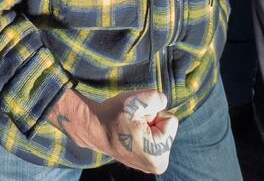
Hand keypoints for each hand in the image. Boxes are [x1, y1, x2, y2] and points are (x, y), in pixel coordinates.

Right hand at [49, 88, 178, 174]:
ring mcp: (151, 164)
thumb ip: (158, 98)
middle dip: (152, 120)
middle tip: (132, 122)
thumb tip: (163, 103)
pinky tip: (129, 133)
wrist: (93, 126)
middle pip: (167, 127)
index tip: (136, 119)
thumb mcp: (136, 100)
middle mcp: (158, 165)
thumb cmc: (113, 115)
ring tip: (130, 128)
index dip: (153, 114)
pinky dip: (143, 131)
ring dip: (147, 125)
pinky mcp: (145, 160)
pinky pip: (153, 137)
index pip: (170, 120)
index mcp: (159, 155)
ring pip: (160, 131)